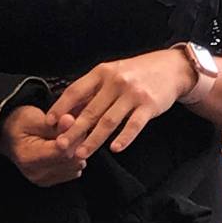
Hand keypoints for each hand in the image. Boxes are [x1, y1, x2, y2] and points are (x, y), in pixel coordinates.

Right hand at [0, 105, 84, 186]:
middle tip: (71, 127)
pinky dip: (73, 160)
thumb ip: (53, 122)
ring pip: (75, 167)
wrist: (8, 136)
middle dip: (77, 142)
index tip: (72, 122)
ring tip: (67, 137)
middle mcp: (36, 173)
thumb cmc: (19, 123)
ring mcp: (43, 179)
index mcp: (29, 157)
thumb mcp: (33, 117)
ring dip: (77, 151)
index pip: (62, 151)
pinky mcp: (49, 181)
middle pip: (71, 160)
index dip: (72, 136)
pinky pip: (73, 172)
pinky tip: (66, 148)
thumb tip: (70, 121)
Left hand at [44, 48, 196, 158]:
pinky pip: (134, 125)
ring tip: (81, 153)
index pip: (75, 90)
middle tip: (60, 146)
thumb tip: (69, 112)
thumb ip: (93, 91)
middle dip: (73, 130)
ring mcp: (133, 93)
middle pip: (90, 110)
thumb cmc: (138, 73)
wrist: (172, 68)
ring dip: (93, 139)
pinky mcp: (149, 105)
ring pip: (108, 121)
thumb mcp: (113, 73)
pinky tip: (114, 149)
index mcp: (103, 72)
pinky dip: (124, 138)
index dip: (61, 107)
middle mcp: (116, 81)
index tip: (50, 122)